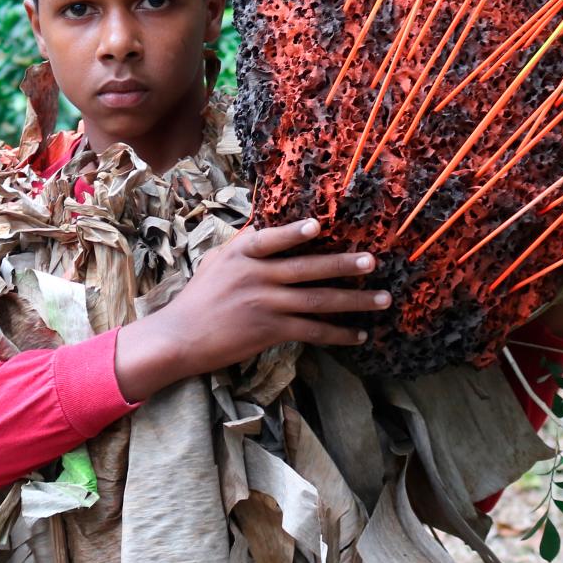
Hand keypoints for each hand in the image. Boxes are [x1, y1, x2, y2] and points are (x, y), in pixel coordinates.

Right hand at [112, 218, 388, 403]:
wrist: (180, 338)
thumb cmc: (199, 298)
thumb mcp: (217, 261)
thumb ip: (245, 245)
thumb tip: (268, 224)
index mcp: (242, 254)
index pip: (272, 239)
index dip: (294, 232)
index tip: (318, 225)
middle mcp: (256, 276)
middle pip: (308, 268)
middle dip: (344, 265)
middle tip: (372, 262)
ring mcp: (265, 304)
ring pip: (318, 301)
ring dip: (354, 301)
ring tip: (382, 299)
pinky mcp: (270, 331)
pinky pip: (312, 331)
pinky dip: (338, 334)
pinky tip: (358, 335)